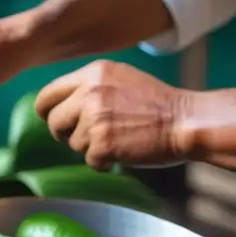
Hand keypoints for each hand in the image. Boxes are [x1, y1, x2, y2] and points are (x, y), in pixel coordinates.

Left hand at [34, 60, 191, 169]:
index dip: (47, 112)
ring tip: (117, 139)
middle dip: (66, 133)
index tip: (53, 120)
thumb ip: (89, 87)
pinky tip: (124, 152)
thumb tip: (60, 105)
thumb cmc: (157, 104)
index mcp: (92, 73)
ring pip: (72, 143)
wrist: (188, 121)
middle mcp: (89, 93)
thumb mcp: (120, 79)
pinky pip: (90, 161)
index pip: (47, 95)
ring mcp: (95, 119)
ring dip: (90, 148)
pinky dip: (104, 162)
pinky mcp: (103, 144)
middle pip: (54, 122)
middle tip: (87, 137)